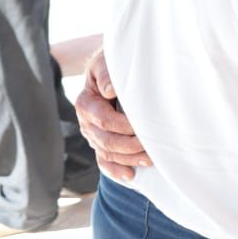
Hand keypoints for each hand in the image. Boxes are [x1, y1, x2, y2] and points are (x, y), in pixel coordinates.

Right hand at [75, 48, 150, 179]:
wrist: (116, 67)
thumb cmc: (114, 63)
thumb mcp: (107, 62)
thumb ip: (106, 75)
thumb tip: (109, 90)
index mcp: (86, 102)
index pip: (103, 120)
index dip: (123, 126)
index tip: (142, 125)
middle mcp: (86, 121)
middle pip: (105, 140)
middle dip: (129, 146)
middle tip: (152, 146)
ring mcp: (93, 135)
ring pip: (107, 153)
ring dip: (128, 159)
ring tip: (150, 159)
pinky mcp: (101, 143)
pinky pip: (104, 161)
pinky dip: (116, 170)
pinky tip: (130, 176)